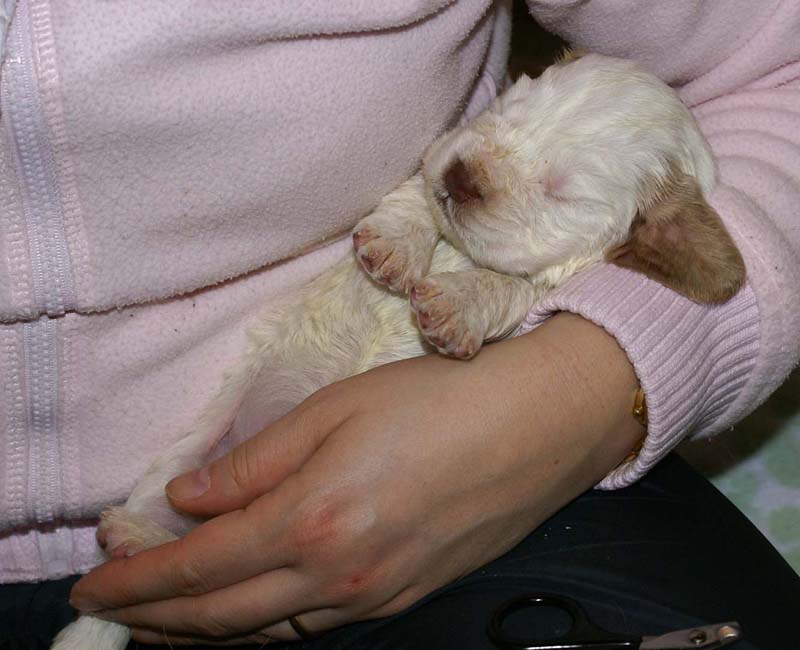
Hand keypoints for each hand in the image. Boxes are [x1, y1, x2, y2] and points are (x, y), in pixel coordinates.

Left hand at [71, 313, 642, 645]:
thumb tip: (187, 496)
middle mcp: (337, 577)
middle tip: (110, 609)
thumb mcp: (336, 408)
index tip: (91, 582)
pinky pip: (315, 626)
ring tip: (164, 621)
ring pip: (267, 633)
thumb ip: (255, 461)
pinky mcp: (404, 599)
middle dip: (155, 619)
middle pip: (221, 618)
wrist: (539, 426)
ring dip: (204, 632)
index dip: (136, 578)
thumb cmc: (438, 401)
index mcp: (312, 520)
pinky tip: (250, 612)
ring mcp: (374, 597)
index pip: (197, 566)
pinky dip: (264, 627)